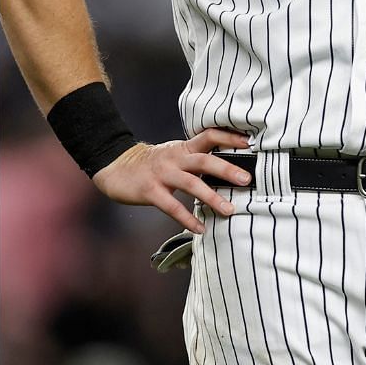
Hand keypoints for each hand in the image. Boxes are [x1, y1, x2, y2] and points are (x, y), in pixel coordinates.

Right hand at [92, 128, 251, 232]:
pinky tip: (200, 228)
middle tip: (246, 180)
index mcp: (183, 148)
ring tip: (229, 210)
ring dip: (212, 197)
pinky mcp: (150, 190)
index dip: (229, 137)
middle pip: (204, 160)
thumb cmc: (152, 164)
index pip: (209, 135)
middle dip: (227, 170)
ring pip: (191, 183)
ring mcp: (162, 173)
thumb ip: (197, 160)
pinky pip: (172, 206)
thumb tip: (228, 170)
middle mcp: (175, 158)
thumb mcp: (175, 155)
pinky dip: (187, 219)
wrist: (116, 166)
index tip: (249, 143)